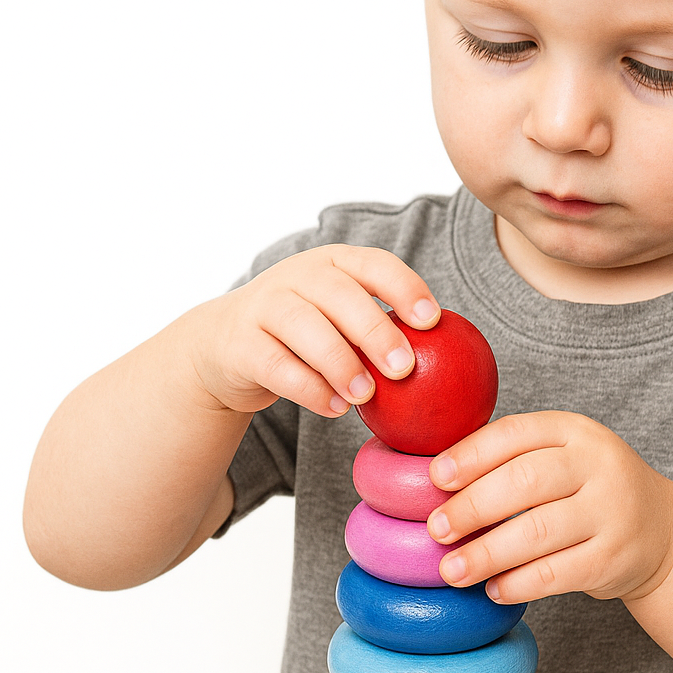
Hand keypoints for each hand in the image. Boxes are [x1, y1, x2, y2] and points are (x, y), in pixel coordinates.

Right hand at [184, 244, 440, 415]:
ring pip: (304, 327)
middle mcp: (298, 276)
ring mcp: (264, 306)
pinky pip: (276, 365)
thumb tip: (448, 363)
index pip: (374, 264)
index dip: (404, 288)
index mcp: (334, 263)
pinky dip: (309, 389)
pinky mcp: (240, 344)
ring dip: (340, 362)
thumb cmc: (304, 335)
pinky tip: (335, 408)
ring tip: (367, 395)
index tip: (432, 321)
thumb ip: (380, 330)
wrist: (224, 346)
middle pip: (339, 294)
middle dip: (376, 330)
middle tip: (405, 368)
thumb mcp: (340, 320)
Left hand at [425, 411, 672, 604]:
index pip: (516, 434)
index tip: (434, 479)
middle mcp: (599, 465)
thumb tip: (434, 480)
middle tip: (436, 531)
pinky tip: (493, 589)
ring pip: (538, 533)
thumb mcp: (563, 456)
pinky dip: (518, 584)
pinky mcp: (614, 558)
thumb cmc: (589, 490)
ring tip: (452, 571)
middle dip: (472, 508)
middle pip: (524, 482)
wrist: (663, 531)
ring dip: (486, 554)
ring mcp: (612, 512)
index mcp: (575, 431)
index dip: (471, 455)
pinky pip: (556, 573)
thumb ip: (512, 459)